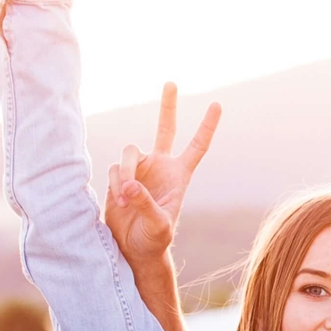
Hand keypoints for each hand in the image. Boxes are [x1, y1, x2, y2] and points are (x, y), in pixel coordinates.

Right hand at [104, 84, 221, 266]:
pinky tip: (119, 201)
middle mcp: (160, 167)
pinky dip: (114, 183)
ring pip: (129, 151)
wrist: (134, 248)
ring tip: (126, 198)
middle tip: (171, 82)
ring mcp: (139, 169)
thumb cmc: (154, 240)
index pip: (197, 146)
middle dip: (167, 106)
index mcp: (179, 176)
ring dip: (125, 173)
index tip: (217, 104)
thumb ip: (146, 204)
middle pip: (165, 129)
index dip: (207, 126)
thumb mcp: (158, 225)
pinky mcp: (118, 176)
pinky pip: (113, 169)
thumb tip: (129, 185)